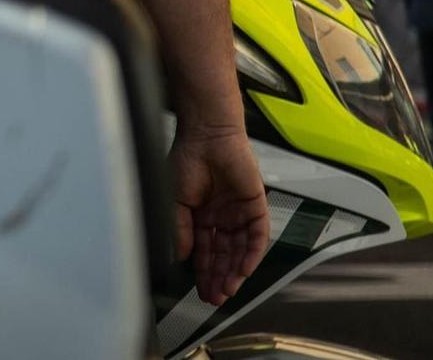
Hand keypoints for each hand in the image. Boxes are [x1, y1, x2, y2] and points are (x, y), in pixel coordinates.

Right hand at [169, 122, 268, 305]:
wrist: (206, 135)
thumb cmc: (187, 159)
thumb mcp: (175, 201)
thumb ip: (180, 230)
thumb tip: (181, 257)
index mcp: (201, 216)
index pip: (205, 252)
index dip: (203, 273)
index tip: (201, 292)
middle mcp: (222, 217)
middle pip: (223, 255)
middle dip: (219, 278)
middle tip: (215, 298)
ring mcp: (239, 212)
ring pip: (240, 250)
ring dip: (235, 271)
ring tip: (228, 290)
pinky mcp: (256, 205)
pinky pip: (257, 235)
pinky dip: (252, 254)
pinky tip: (243, 270)